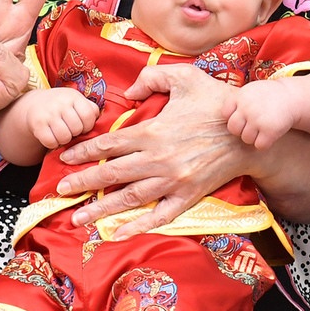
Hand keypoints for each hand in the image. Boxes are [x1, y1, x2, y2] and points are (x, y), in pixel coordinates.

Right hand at [20, 86, 98, 149]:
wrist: (34, 103)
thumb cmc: (62, 105)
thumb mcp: (76, 101)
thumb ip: (90, 109)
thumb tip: (100, 119)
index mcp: (74, 96)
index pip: (89, 116)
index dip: (88, 126)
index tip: (83, 127)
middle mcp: (61, 103)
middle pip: (77, 129)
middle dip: (75, 133)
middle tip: (70, 130)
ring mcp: (48, 113)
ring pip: (64, 137)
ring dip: (64, 140)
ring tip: (62, 133)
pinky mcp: (37, 124)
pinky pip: (51, 142)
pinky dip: (52, 144)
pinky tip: (52, 137)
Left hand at [54, 65, 246, 236]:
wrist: (249, 134)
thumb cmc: (217, 102)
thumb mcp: (185, 76)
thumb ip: (151, 78)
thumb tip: (127, 94)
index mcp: (153, 131)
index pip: (109, 144)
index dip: (84, 152)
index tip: (66, 159)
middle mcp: (158, 159)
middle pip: (111, 173)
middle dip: (82, 183)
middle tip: (60, 190)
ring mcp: (173, 181)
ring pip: (129, 198)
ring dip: (100, 209)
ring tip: (77, 219)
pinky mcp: (188, 196)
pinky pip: (159, 215)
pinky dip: (137, 226)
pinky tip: (118, 233)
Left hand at [226, 79, 302, 149]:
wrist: (292, 97)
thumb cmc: (268, 96)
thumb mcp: (250, 91)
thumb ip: (236, 102)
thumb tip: (222, 121)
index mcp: (240, 96)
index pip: (225, 114)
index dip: (234, 117)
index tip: (244, 116)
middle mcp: (247, 107)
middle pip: (233, 129)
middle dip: (242, 129)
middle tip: (253, 126)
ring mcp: (258, 119)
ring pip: (246, 139)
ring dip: (254, 137)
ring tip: (263, 128)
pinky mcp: (270, 131)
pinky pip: (259, 145)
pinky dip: (264, 143)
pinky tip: (269, 135)